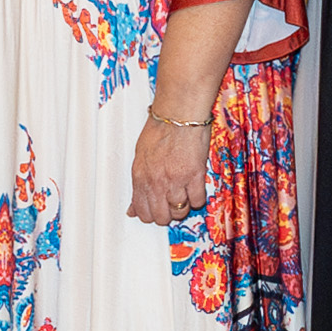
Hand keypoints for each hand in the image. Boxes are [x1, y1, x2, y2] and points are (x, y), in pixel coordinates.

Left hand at [129, 108, 217, 225]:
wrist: (179, 114)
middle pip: (161, 216)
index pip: (142, 211)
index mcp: (140, 176)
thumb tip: (133, 208)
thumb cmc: (161, 128)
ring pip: (180, 212)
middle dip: (166, 214)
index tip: (156, 211)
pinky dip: (197, 198)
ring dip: (183, 206)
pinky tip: (195, 188)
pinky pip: (197, 200)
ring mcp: (176, 180)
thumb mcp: (140, 156)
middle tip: (171, 204)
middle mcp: (156, 181)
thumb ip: (139, 183)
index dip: (150, 215)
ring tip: (184, 194)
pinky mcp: (195, 176)